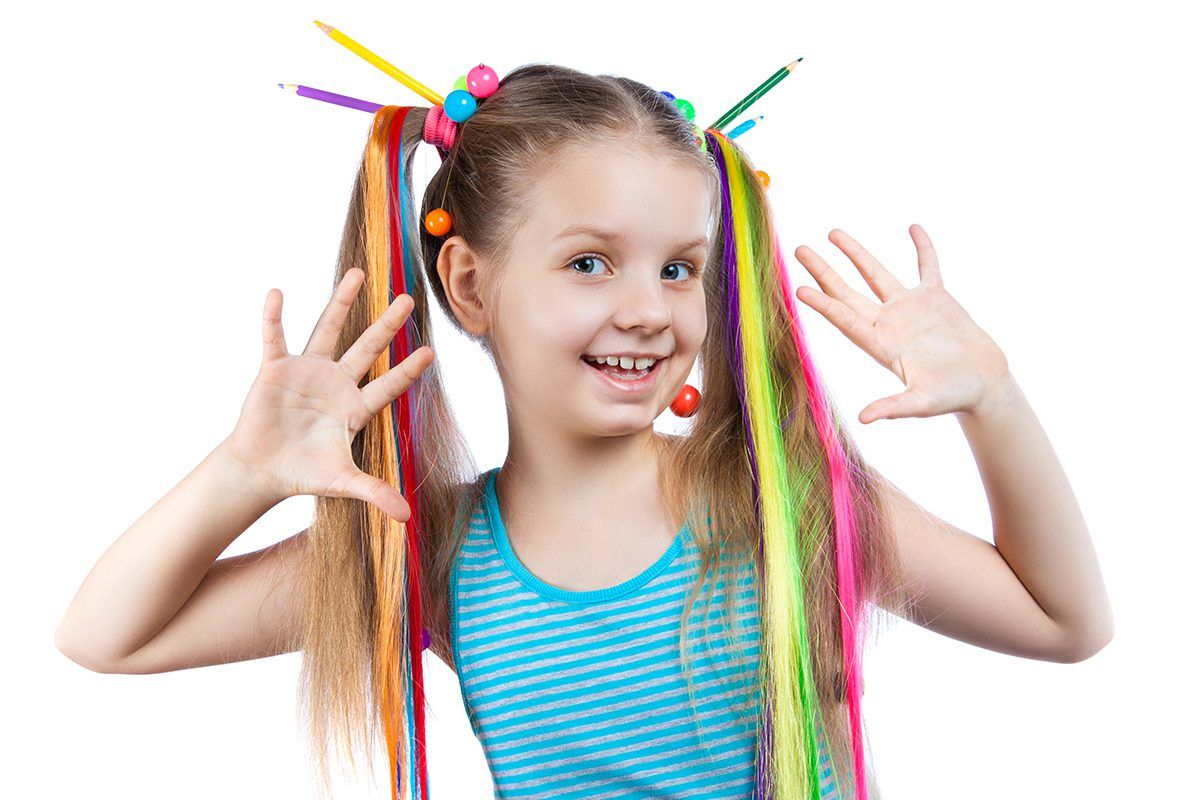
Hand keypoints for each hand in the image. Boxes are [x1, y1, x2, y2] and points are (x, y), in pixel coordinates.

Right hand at [221, 268, 434, 520]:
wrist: (262, 470)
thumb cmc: (304, 473)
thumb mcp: (342, 483)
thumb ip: (374, 493)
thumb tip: (407, 517)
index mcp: (356, 407)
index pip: (389, 385)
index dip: (408, 371)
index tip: (432, 352)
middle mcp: (336, 382)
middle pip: (367, 348)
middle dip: (387, 325)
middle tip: (409, 299)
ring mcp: (307, 372)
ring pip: (328, 329)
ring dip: (341, 302)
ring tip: (358, 273)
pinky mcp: (275, 370)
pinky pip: (275, 338)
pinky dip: (274, 317)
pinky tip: (277, 293)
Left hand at [793, 224, 1009, 423]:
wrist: (984, 386)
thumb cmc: (953, 397)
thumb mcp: (923, 403)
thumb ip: (894, 407)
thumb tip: (864, 419)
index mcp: (881, 345)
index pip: (845, 320)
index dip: (824, 305)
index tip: (800, 288)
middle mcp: (889, 323)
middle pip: (849, 293)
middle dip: (825, 271)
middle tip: (800, 250)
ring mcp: (911, 308)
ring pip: (877, 274)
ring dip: (856, 253)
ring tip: (832, 232)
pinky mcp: (937, 299)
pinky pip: (926, 266)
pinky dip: (922, 247)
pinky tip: (912, 227)